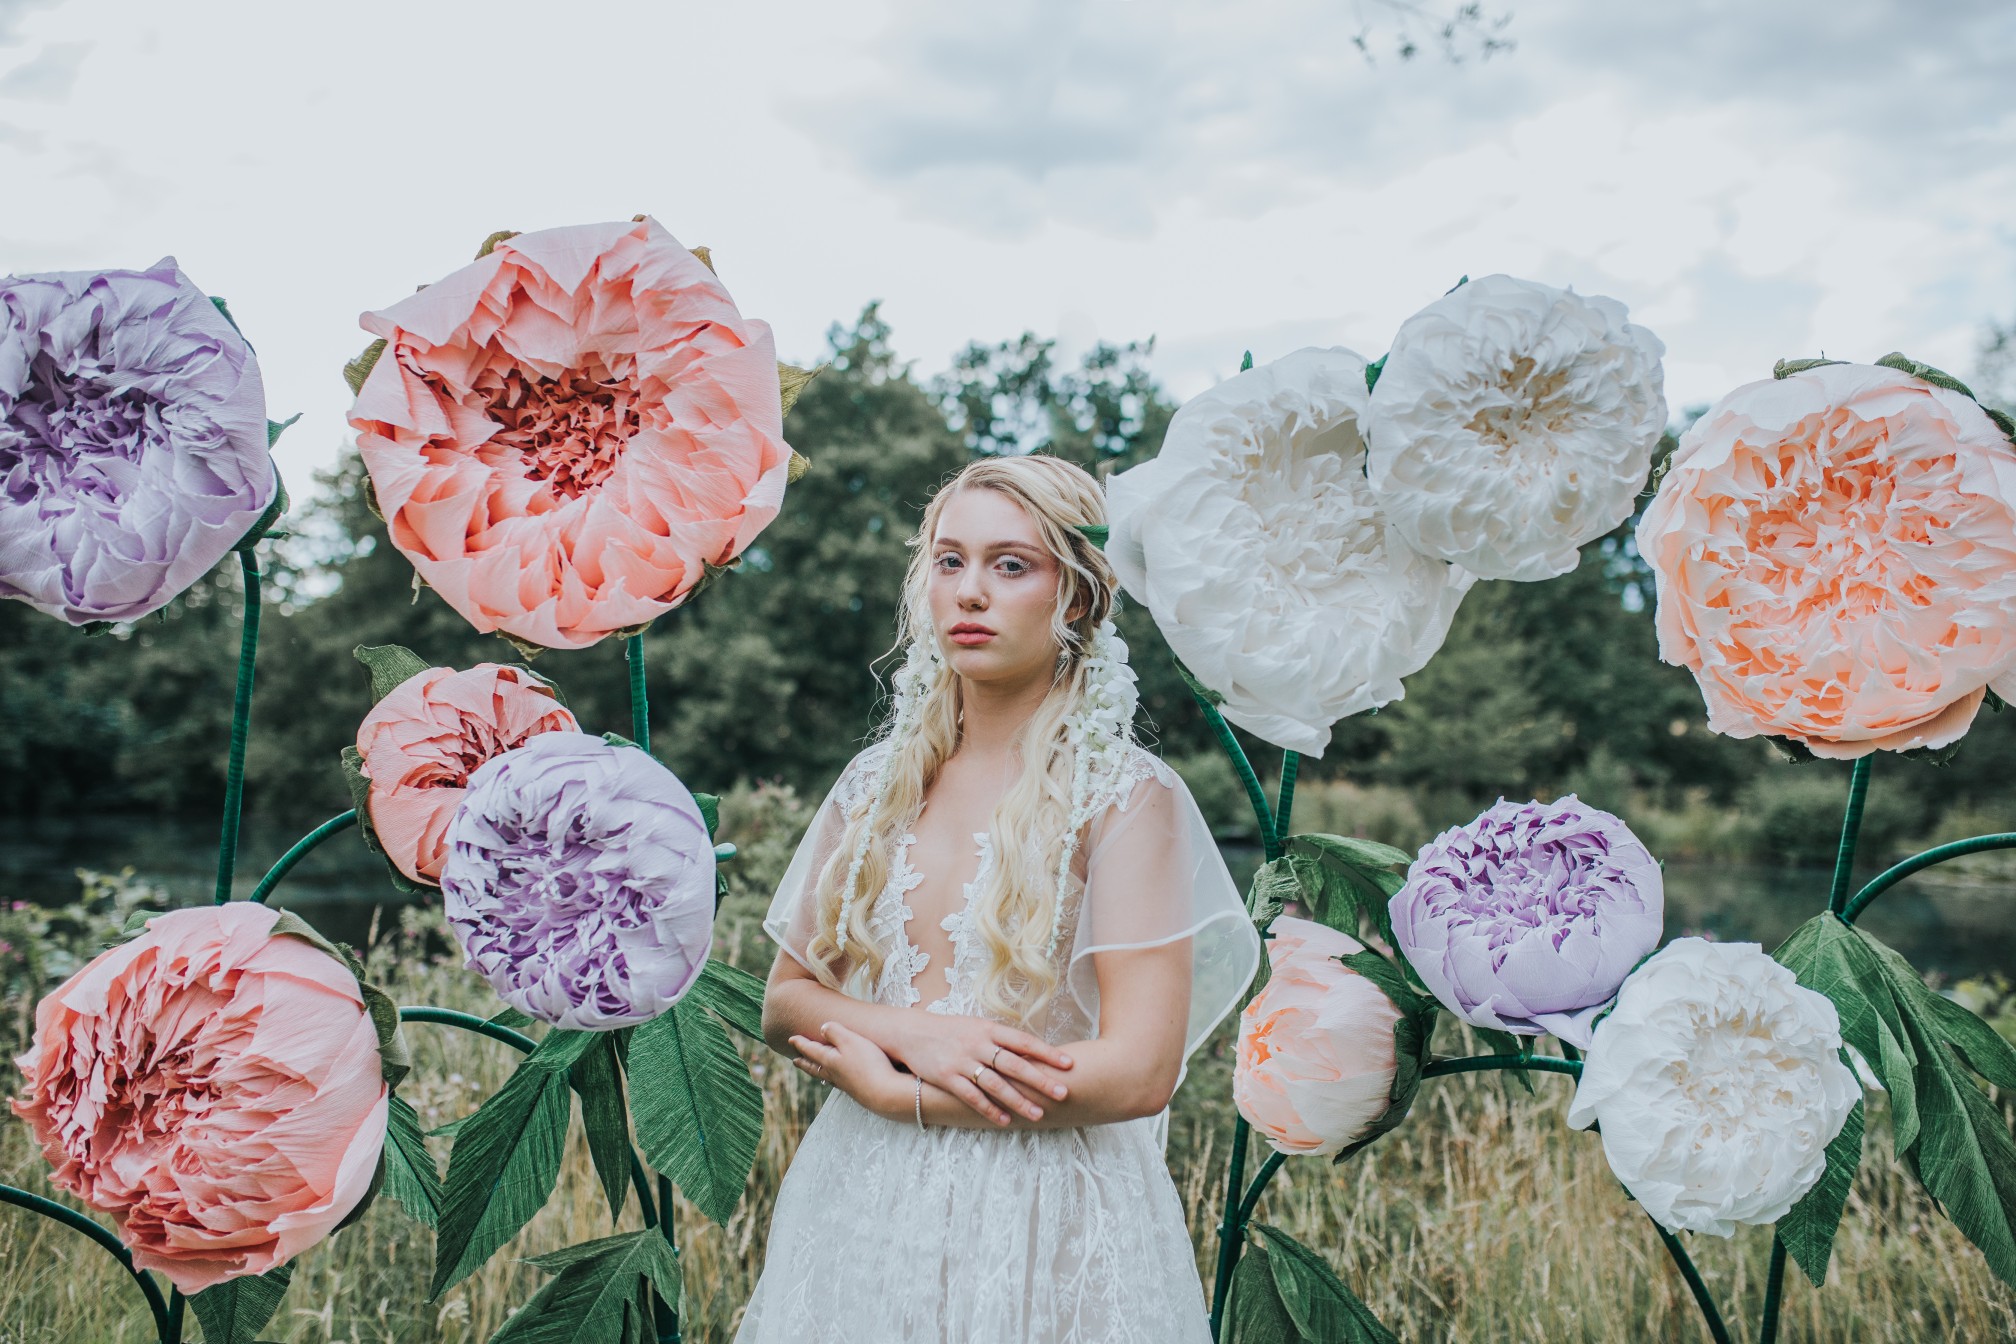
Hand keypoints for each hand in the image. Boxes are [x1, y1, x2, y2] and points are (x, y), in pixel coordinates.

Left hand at [789, 1023, 909, 1118]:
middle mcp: (834, 1074)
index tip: (790, 1039)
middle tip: (795, 1061)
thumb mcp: (851, 1041)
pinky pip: (838, 1083)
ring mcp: (846, 1085)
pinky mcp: (858, 1091)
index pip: (811, 1051)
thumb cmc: (868, 1064)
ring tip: (813, 1069)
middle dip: (804, 1062)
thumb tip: (822, 1028)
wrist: (885, 1094)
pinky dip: (832, 1079)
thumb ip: (835, 1032)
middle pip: (815, 1067)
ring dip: (816, 1071)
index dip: (801, 1044)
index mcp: (830, 1061)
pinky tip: (839, 1080)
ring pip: (825, 1076)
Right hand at [891, 1013, 1071, 1126]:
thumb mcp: (976, 1027)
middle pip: (1015, 1064)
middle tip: (1063, 1093)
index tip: (1069, 1063)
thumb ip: (1000, 1039)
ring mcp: (962, 1061)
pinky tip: (1004, 1120)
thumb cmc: (950, 1031)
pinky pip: (972, 1097)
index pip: (1024, 1041)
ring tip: (1038, 1114)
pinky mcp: (947, 1077)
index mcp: (988, 1028)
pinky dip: (989, 1109)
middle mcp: (978, 1044)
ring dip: (1019, 1100)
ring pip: (996, 1084)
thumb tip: (1032, 1052)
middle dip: (1040, 1080)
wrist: (910, 1032)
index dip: (1047, 1052)